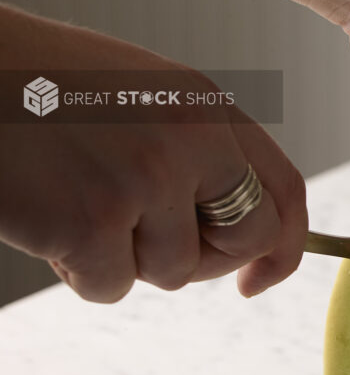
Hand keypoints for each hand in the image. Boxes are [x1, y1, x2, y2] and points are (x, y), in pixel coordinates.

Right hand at [0, 13, 306, 301]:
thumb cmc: (39, 86)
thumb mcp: (142, 94)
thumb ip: (199, 150)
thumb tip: (240, 229)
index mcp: (205, 106)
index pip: (285, 190)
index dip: (284, 247)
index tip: (258, 277)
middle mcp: (188, 141)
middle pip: (244, 240)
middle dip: (209, 260)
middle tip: (149, 241)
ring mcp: (142, 182)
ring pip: (173, 272)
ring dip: (128, 259)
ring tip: (79, 203)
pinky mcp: (89, 224)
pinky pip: (111, 288)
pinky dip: (80, 273)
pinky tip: (49, 223)